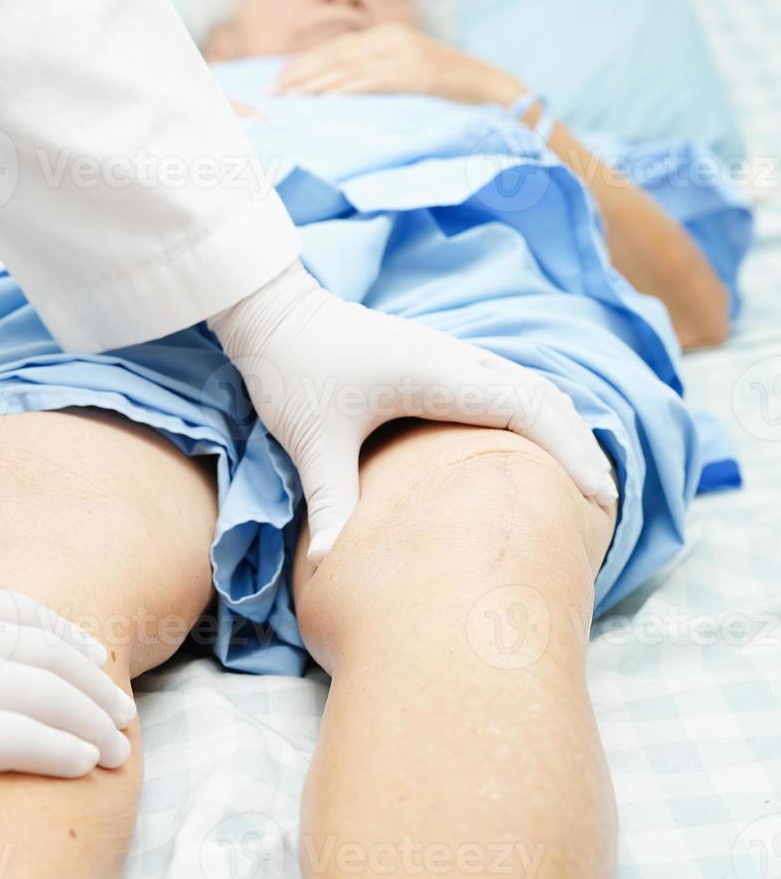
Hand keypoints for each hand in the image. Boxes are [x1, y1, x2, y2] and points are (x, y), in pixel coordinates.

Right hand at [0, 585, 134, 835]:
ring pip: (39, 690)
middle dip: (89, 678)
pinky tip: (85, 764)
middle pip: (37, 646)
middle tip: (121, 706)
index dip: (60, 633)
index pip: (8, 608)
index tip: (90, 655)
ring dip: (88, 718)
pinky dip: (59, 748)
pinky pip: (16, 736)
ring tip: (118, 745)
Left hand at [210, 266, 618, 566]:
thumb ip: (329, 501)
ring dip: (560, 428)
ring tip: (581, 483)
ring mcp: (448, 354)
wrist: (273, 314)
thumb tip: (328, 564)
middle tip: (605, 504)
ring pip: (527, 385)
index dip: (570, 451)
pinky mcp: (436, 360)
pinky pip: (503, 384)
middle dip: (579, 446)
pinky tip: (530, 451)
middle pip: (543, 396)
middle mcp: (454, 358)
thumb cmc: (291, 371)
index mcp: (436, 374)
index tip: (597, 498)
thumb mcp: (310, 441)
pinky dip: (532, 415)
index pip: (529, 408)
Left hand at [274, 23, 524, 105]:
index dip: (304, 64)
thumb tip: (334, 92)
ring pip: (349, 69)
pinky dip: (348, 91)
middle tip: (271, 91)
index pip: (335, 49)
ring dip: (316, 85)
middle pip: (335, 56)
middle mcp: (393, 39)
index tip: (276, 80)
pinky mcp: (418, 74)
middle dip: (300, 74)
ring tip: (289, 98)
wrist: (490, 89)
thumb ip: (372, 77)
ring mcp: (406, 55)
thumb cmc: (443, 90)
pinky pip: (375, 82)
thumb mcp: (402, 76)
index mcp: (387, 36)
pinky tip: (326, 102)